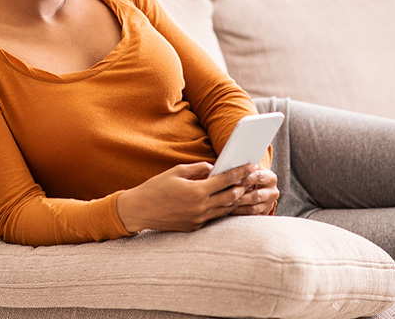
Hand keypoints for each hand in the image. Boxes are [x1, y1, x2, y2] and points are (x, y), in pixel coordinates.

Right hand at [116, 162, 255, 233]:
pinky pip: (214, 217)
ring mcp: (198, 220)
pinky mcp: (194, 227)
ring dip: (237, 199)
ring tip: (247, 188)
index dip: (240, 172)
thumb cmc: (156, 187)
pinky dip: (224, 208)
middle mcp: (200, 208)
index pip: (225, 181)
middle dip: (244, 186)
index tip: (251, 165)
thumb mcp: (177, 171)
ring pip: (224, 209)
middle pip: (230, 197)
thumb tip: (214, 167)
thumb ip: (198, 169)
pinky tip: (229, 201)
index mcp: (196, 191)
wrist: (139, 211)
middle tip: (255, 177)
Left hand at [228, 166, 278, 216]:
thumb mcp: (253, 172)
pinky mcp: (263, 215)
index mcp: (271, 178)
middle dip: (240, 195)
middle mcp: (273, 192)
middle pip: (256, 195)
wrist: (260, 190)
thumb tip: (232, 171)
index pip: (259, 177)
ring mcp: (269, 206)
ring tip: (226, 203)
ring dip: (238, 206)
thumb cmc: (252, 178)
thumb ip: (246, 170)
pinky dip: (239, 213)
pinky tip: (230, 210)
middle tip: (227, 194)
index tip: (234, 180)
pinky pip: (250, 216)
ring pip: (252, 208)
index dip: (246, 178)